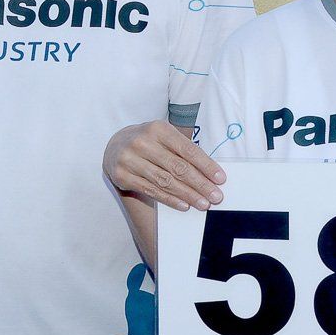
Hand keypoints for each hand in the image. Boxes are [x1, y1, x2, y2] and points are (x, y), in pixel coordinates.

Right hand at [103, 121, 224, 211]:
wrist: (115, 146)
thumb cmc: (149, 143)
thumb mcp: (164, 138)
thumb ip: (184, 151)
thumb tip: (211, 174)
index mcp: (158, 129)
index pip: (187, 150)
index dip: (206, 165)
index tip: (220, 179)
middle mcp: (142, 142)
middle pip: (177, 167)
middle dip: (200, 183)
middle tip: (216, 196)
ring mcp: (129, 159)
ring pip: (165, 181)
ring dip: (187, 194)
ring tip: (203, 203)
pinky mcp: (121, 175)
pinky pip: (151, 190)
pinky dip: (169, 199)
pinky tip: (184, 205)